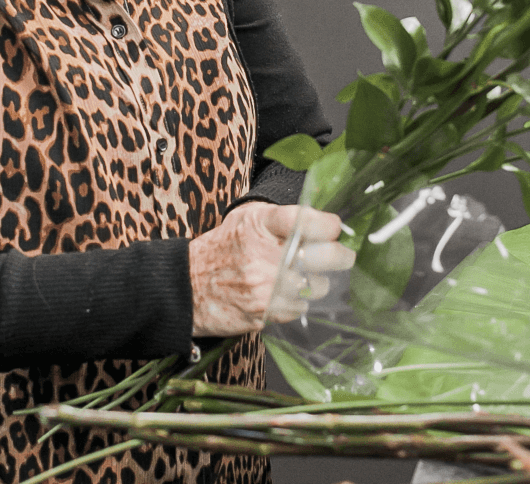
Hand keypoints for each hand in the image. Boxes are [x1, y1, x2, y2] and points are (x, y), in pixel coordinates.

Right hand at [188, 203, 354, 337]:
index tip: (335, 227)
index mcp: (258, 225)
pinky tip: (285, 293)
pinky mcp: (265, 313)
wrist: (186, 287)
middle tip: (343, 255)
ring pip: (317, 286)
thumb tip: (320, 220)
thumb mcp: (244, 219)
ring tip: (305, 276)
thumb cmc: (220, 249)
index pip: (304, 221)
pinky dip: (298, 302)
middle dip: (341, 255)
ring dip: (318, 282)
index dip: (328, 224)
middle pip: (324, 256)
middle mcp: (263, 256)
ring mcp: (264, 287)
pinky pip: (300, 308)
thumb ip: (279, 217)